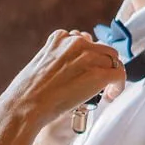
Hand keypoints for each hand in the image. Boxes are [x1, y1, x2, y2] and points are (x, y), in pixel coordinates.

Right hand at [2, 30, 124, 130]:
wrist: (25, 105)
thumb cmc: (26, 93)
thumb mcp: (38, 65)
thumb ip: (56, 61)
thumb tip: (69, 72)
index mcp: (59, 38)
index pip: (84, 41)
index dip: (88, 56)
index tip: (86, 69)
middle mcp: (76, 42)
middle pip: (102, 48)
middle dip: (102, 64)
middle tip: (98, 82)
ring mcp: (88, 57)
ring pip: (113, 60)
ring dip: (111, 74)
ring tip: (104, 91)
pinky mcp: (98, 74)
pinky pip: (119, 74)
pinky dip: (118, 86)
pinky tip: (110, 95)